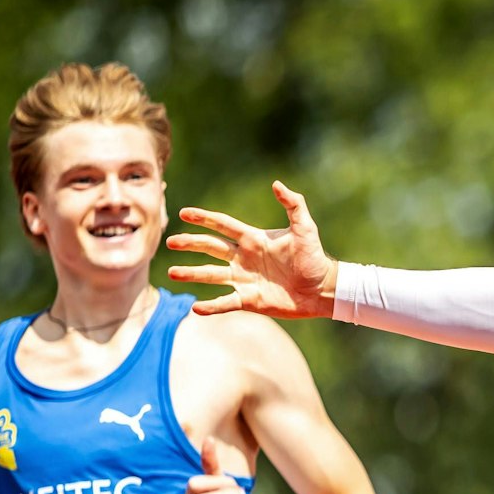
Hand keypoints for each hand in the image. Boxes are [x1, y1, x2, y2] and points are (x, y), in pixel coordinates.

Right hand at [167, 181, 336, 318]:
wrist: (322, 289)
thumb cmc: (315, 258)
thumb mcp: (305, 229)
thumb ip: (293, 205)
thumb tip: (277, 184)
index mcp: (253, 239)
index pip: (223, 225)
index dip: (204, 219)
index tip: (184, 213)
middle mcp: (244, 258)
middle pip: (211, 247)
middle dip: (190, 244)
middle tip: (170, 242)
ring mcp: (244, 279)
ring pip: (211, 275)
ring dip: (192, 274)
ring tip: (172, 273)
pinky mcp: (249, 300)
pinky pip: (225, 302)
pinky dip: (211, 306)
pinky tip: (194, 308)